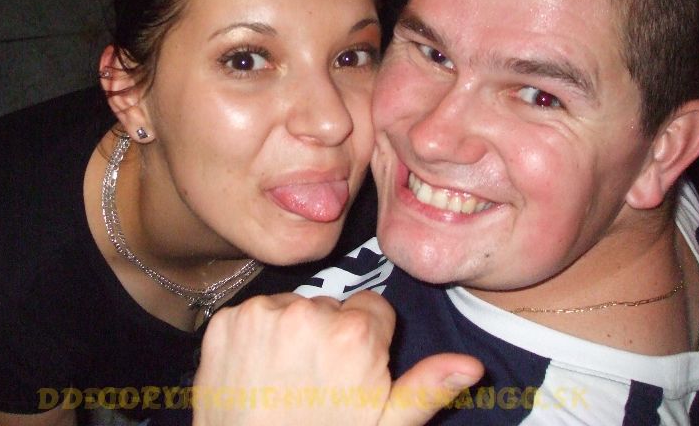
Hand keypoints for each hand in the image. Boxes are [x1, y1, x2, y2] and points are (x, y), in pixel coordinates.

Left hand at [192, 291, 482, 425]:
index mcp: (354, 334)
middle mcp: (306, 312)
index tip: (353, 375)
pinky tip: (258, 375)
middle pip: (332, 307)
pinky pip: (255, 314)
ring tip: (286, 383)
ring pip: (293, 308)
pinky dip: (257, 337)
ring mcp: (262, 315)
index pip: (373, 310)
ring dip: (292, 333)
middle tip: (318, 385)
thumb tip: (471, 364)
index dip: (368, 344)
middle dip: (329, 336)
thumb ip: (426, 390)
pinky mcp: (226, 322)